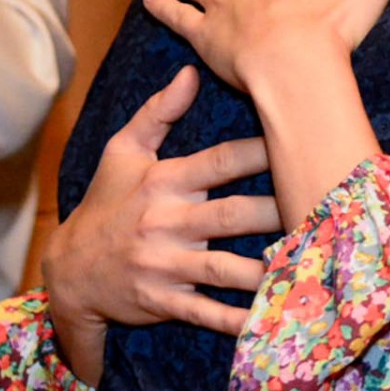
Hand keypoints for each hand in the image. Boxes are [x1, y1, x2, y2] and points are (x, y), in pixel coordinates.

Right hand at [44, 66, 280, 385]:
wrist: (67, 270)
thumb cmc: (106, 203)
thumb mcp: (122, 152)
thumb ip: (157, 112)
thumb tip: (191, 71)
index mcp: (164, 182)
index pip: (219, 162)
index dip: (259, 153)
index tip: (299, 144)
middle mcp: (167, 222)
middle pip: (232, 215)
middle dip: (276, 211)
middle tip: (321, 207)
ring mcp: (165, 265)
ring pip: (224, 268)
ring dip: (265, 269)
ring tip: (308, 263)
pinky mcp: (162, 301)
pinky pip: (204, 311)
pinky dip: (235, 319)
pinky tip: (269, 318)